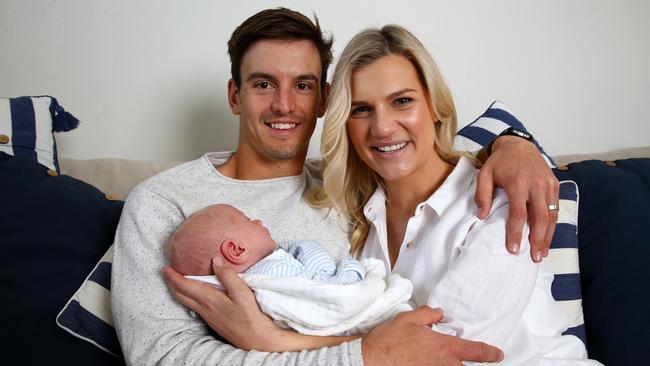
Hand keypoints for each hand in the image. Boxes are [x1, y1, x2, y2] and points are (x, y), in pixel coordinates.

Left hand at [162, 258, 282, 350]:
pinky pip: (194, 306)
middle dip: (171, 284)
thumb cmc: (250, 315)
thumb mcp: (242, 292)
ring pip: (186, 302)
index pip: (185, 286)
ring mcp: (208, 316)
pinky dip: (189, 297)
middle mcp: (205, 308)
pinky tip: (195, 294)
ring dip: (179, 291)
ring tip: (178, 281)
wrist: (256, 339)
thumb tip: (215, 261)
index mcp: (209, 299)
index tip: (166, 268)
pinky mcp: (213, 321)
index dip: (173, 277)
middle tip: (167, 273)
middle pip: (180, 295)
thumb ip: (228, 276)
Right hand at [362, 306, 502, 365]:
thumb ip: (428, 314)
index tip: (498, 354)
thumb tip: (439, 313)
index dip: (490, 353)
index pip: (475, 351)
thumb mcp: (409, 319)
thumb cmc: (390, 341)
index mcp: (444, 347)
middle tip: (475, 363)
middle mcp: (444, 365)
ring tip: (451, 362)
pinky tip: (430, 365)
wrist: (373, 360)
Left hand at [475, 136, 558, 261]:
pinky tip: (547, 236)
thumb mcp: (484, 174)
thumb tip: (482, 216)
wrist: (519, 145)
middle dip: (538, 240)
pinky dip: (553, 225)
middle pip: (540, 218)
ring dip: (548, 236)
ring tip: (542, 252)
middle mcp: (536, 184)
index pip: (519, 213)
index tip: (513, 249)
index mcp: (518, 182)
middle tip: (534, 257)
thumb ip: (482, 195)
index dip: (516, 233)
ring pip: (551, 215)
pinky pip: (556, 208)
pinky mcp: (555, 185)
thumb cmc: (500, 162)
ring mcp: (548, 185)